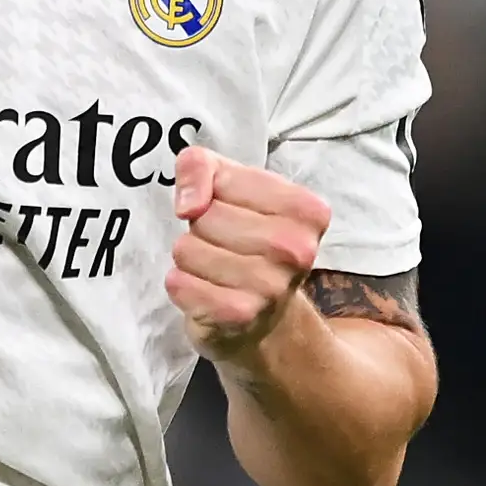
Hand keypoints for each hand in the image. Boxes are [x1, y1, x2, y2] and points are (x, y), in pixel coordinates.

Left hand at [165, 148, 327, 355]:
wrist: (264, 320)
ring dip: (189, 258)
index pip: (222, 179)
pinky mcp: (238, 314)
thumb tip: (188, 205)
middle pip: (204, 216)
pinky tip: (204, 289)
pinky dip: (180, 284)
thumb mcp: (229, 185)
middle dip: (201, 228)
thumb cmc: (247, 239)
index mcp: (306, 210)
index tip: (232, 212)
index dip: (212, 194)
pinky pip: (179, 283)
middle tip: (224, 246)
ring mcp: (270, 285)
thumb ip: (201, 166)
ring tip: (215, 268)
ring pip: (187, 249)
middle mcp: (296, 249)